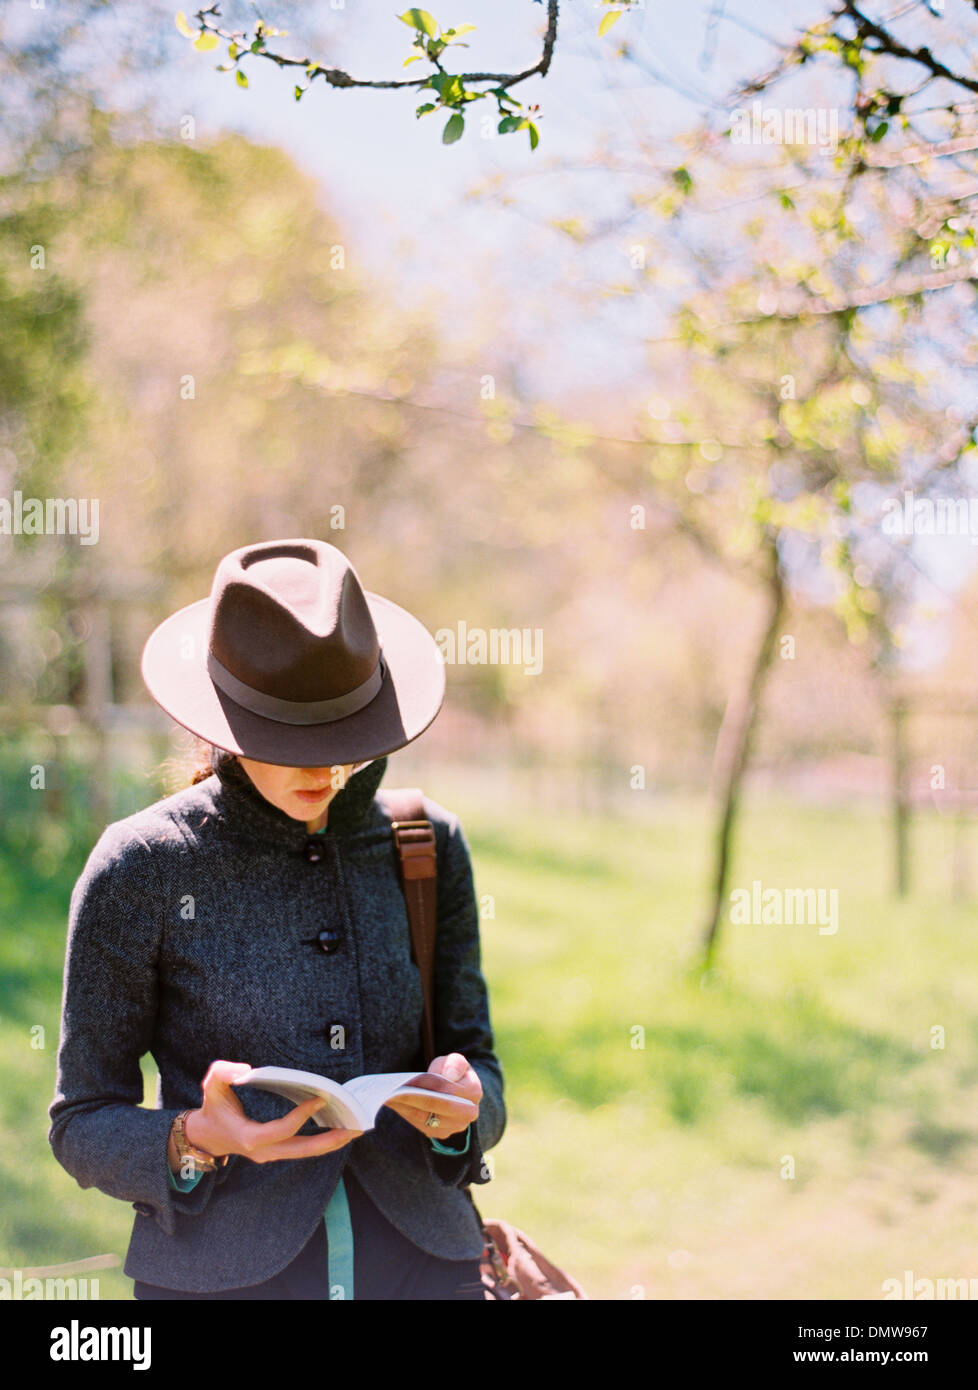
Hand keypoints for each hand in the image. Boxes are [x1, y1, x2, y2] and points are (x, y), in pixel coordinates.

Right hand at [178, 1060, 362, 1167]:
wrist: (206, 1136)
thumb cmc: (212, 1108)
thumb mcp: (211, 1085)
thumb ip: (223, 1073)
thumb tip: (246, 1070)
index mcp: (250, 1137)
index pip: (283, 1130)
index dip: (303, 1115)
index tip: (321, 1096)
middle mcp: (263, 1151)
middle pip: (303, 1149)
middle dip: (330, 1140)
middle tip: (355, 1127)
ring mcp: (271, 1154)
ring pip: (305, 1152)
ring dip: (330, 1142)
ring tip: (354, 1129)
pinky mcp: (276, 1152)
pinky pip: (302, 1148)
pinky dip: (321, 1140)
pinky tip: (338, 1129)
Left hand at [384, 1052, 481, 1141]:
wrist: (454, 1090)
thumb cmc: (452, 1072)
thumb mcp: (455, 1061)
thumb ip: (454, 1064)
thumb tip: (448, 1076)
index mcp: (474, 1091)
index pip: (447, 1088)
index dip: (428, 1083)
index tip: (410, 1078)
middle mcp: (468, 1113)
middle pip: (436, 1106)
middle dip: (414, 1097)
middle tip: (395, 1089)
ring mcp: (455, 1127)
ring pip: (426, 1118)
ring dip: (406, 1107)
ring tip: (391, 1096)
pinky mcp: (441, 1133)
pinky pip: (421, 1125)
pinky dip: (407, 1114)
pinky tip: (395, 1103)